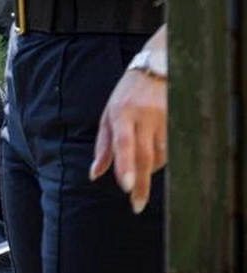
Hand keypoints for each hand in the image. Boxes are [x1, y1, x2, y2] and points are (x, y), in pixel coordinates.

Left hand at [90, 70, 166, 213]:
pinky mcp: (177, 121)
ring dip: (148, 170)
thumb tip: (94, 174)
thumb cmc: (125, 95)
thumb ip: (102, 147)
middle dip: (141, 184)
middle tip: (137, 205)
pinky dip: (160, 159)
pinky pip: (169, 149)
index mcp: (122, 114)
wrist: (155, 67)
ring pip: (159, 155)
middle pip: (144, 156)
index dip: (125, 166)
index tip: (126, 187)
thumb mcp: (107, 116)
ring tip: (139, 174)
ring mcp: (164, 119)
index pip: (123, 143)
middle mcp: (144, 117)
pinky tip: (152, 160)